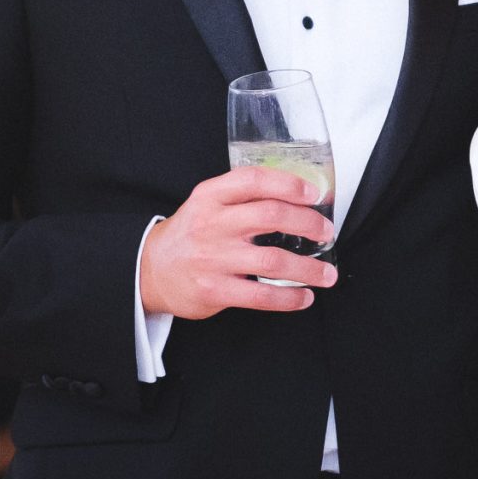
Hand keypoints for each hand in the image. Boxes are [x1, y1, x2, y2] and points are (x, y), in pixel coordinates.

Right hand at [137, 167, 336, 320]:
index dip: (289, 184)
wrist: (151, 270)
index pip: (254, 180)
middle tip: (326, 232)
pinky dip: (289, 298)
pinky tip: (304, 296)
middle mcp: (212, 224)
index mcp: (210, 196)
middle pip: (270, 215)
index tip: (313, 193)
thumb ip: (242, 196)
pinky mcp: (214, 290)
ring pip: (272, 260)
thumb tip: (296, 195)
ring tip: (326, 273)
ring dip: (308, 268)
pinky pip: (261, 296)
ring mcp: (213, 259)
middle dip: (308, 223)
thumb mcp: (206, 203)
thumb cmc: (189, 234)